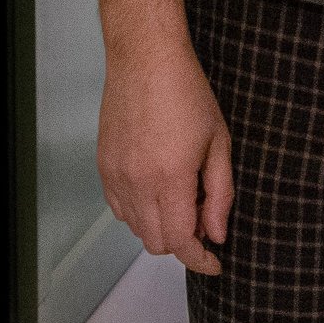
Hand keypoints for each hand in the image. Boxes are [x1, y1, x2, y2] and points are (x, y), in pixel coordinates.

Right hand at [98, 41, 233, 273]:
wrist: (145, 59)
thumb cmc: (186, 92)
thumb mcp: (219, 142)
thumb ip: (220, 194)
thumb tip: (216, 233)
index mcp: (169, 178)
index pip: (179, 242)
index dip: (199, 261)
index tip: (214, 263)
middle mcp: (136, 183)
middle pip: (156, 242)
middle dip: (184, 241)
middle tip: (204, 215)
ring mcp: (115, 176)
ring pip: (136, 228)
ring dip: (161, 226)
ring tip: (183, 195)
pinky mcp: (103, 167)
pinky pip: (119, 209)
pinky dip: (139, 212)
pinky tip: (158, 189)